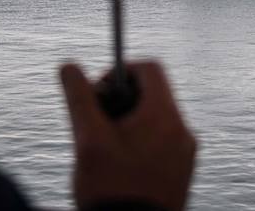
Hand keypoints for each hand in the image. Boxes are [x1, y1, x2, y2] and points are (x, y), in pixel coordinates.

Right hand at [60, 60, 195, 210]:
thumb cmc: (110, 188)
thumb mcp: (87, 138)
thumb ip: (79, 97)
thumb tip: (68, 66)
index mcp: (164, 117)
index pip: (149, 69)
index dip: (120, 71)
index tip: (98, 91)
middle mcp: (183, 131)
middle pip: (153, 94)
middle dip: (120, 100)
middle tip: (96, 121)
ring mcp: (185, 154)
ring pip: (156, 120)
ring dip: (129, 122)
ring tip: (105, 147)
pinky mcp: (182, 173)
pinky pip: (162, 142)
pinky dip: (141, 142)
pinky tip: (119, 166)